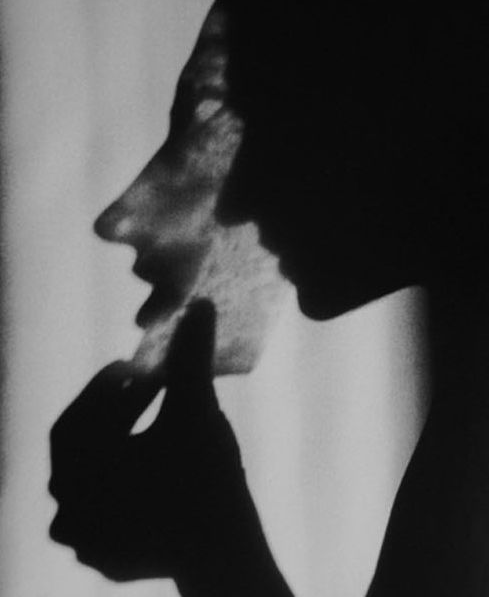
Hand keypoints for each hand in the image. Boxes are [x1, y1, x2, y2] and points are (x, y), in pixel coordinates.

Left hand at [49, 301, 243, 581]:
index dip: (111, 384)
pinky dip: (124, 479)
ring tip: (151, 423)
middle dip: (117, 411)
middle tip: (147, 387)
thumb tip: (199, 304)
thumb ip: (190, 356)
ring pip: (93, 476)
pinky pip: (106, 506)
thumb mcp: (196, 409)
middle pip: (84, 444)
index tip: (140, 366)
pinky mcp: (107, 557)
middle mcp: (68, 508)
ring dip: (119, 444)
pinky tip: (152, 463)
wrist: (227, 554)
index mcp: (77, 470)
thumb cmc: (205, 479)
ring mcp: (85, 538)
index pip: (81, 413)